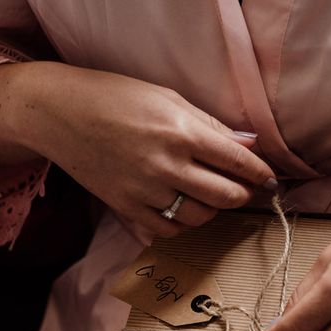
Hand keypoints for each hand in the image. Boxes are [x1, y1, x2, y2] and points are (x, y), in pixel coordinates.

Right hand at [10, 62, 276, 236]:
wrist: (60, 113)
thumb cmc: (118, 99)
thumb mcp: (169, 99)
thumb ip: (212, 126)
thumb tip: (251, 146)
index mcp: (182, 132)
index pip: (239, 163)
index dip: (262, 174)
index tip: (271, 181)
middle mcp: (167, 165)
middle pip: (227, 197)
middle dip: (242, 195)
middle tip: (241, 188)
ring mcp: (146, 191)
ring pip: (202, 219)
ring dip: (213, 211)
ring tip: (208, 196)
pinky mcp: (127, 209)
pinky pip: (169, 231)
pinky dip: (182, 225)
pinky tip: (180, 208)